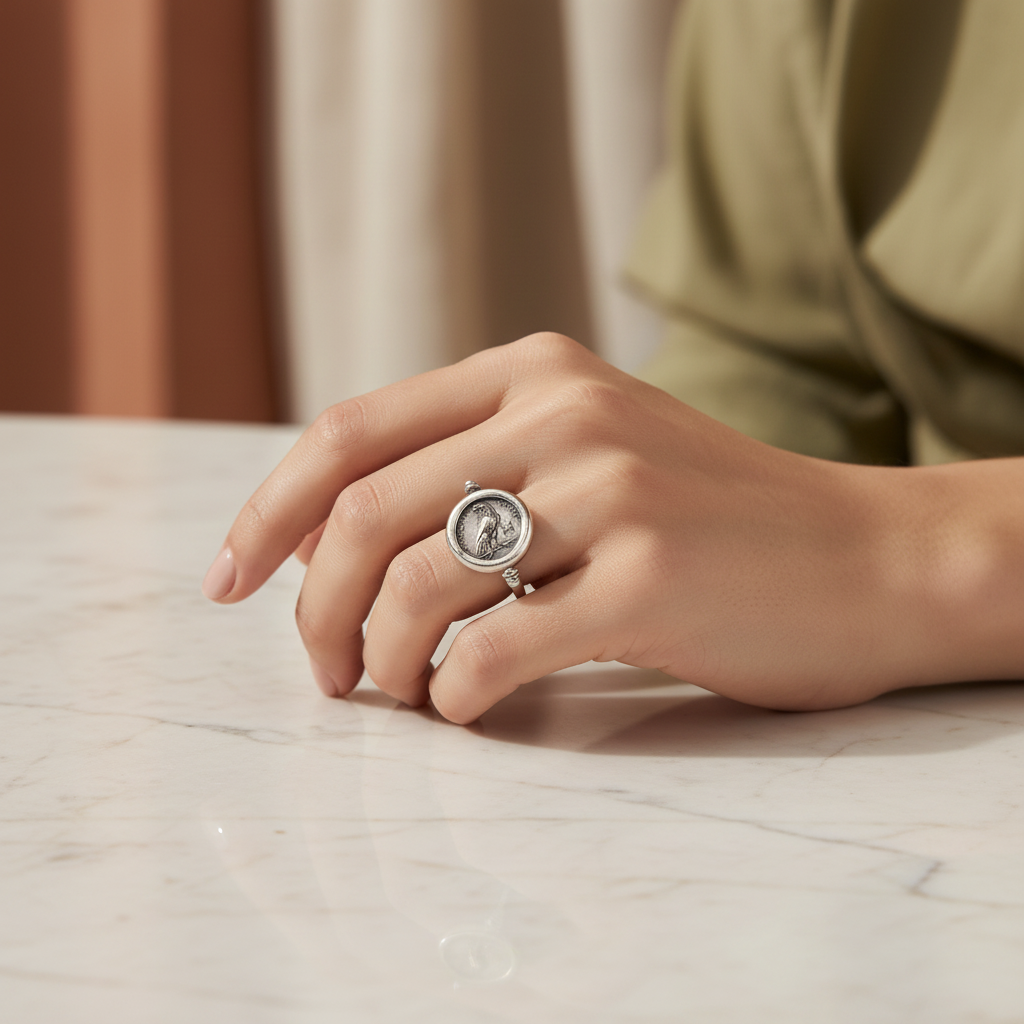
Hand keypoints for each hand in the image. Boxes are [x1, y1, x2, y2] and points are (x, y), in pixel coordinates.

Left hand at [201, 333, 1020, 721]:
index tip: (229, 583)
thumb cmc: (709, 520)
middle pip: (362, 513)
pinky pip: (495, 649)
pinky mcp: (652, 577)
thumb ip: (475, 466)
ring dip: (381, 661)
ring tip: (401, 693)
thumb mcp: (587, 451)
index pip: (348, 433)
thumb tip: (328, 543)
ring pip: (415, 584)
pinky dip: (456, 695)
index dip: (267, 513)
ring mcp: (610, 489)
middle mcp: (563, 411)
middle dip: (311, 608)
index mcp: (531, 370)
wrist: (865, 556)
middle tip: (323, 673)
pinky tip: (468, 706)